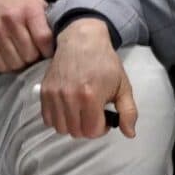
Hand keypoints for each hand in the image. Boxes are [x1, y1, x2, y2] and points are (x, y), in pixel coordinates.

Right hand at [0, 0, 54, 72]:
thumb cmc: (26, 6)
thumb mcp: (41, 8)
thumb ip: (50, 26)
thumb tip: (61, 49)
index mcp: (29, 11)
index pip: (43, 39)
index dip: (49, 52)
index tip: (49, 53)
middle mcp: (10, 19)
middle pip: (29, 54)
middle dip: (36, 58)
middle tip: (37, 55)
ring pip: (15, 63)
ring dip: (23, 64)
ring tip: (25, 57)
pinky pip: (0, 65)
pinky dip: (9, 67)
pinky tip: (14, 59)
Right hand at [37, 16, 132, 137]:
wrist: (82, 41)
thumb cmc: (105, 63)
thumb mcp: (124, 87)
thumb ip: (129, 112)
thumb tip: (129, 133)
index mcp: (91, 96)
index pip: (92, 131)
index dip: (101, 129)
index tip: (104, 119)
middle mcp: (69, 96)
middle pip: (76, 132)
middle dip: (87, 128)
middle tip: (93, 116)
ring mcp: (54, 93)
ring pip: (60, 127)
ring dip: (72, 126)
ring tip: (80, 114)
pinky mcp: (44, 90)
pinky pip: (47, 118)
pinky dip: (57, 119)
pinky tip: (68, 110)